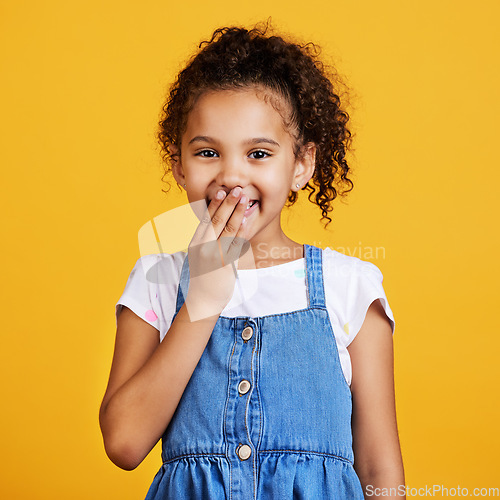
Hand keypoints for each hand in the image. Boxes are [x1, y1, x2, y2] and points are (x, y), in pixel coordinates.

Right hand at [184, 187, 249, 319]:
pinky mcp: (226, 265)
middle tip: (237, 189)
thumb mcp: (199, 256)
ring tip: (245, 199)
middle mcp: (203, 248)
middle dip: (228, 203)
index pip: (205, 219)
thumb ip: (206, 241)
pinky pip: (236, 244)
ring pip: (228, 229)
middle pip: (217, 220)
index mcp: (195, 243)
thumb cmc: (203, 277)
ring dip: (238, 212)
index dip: (214, 204)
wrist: (203, 301)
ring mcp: (215, 256)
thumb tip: (217, 225)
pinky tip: (247, 220)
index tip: (221, 191)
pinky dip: (242, 230)